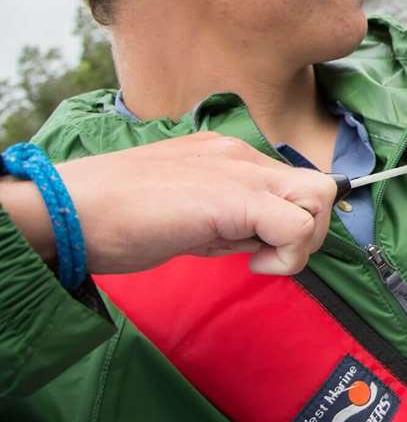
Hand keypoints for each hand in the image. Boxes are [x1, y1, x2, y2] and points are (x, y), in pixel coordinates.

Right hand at [4, 133, 338, 276]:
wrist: (71, 210)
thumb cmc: (115, 218)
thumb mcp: (188, 214)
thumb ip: (230, 220)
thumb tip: (263, 242)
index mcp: (230, 156)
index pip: (294, 182)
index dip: (293, 221)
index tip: (262, 250)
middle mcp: (242, 155)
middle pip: (320, 185)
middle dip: (310, 231)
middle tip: (269, 258)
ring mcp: (241, 172)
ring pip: (320, 196)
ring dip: (303, 239)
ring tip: (258, 259)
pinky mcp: (236, 198)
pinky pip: (297, 224)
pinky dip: (288, 254)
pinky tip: (252, 265)